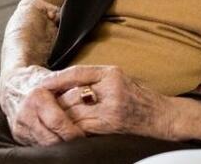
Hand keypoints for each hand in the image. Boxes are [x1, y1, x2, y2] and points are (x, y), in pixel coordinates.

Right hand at [0, 65, 85, 145]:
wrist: (13, 85)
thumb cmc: (39, 81)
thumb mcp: (56, 79)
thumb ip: (71, 89)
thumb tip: (92, 98)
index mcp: (36, 97)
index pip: (58, 122)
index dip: (73, 132)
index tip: (84, 135)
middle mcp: (25, 113)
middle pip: (51, 138)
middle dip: (66, 143)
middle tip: (80, 144)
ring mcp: (20, 127)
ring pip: (43, 145)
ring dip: (58, 146)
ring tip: (70, 144)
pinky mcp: (18, 136)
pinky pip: (37, 145)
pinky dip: (48, 145)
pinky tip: (58, 141)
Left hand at [38, 65, 174, 139]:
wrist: (160, 117)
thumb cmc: (138, 96)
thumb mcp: (118, 78)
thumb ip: (94, 78)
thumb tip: (62, 82)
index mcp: (111, 74)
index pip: (78, 73)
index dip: (57, 79)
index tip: (42, 84)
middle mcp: (111, 90)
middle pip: (73, 95)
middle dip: (56, 101)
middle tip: (41, 103)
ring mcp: (110, 110)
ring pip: (75, 113)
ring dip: (60, 116)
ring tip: (49, 116)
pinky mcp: (109, 127)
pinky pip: (81, 127)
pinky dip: (70, 128)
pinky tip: (63, 128)